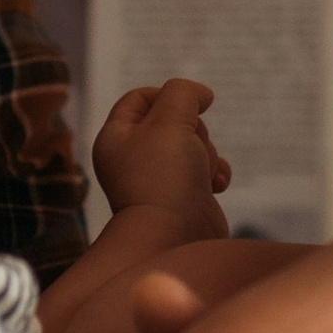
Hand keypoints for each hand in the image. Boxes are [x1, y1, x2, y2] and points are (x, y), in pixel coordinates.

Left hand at [94, 75, 230, 223]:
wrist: (173, 238)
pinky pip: (205, 170)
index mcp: (116, 137)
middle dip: (193, 128)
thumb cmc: (165, 178)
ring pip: (193, 144)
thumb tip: (200, 94)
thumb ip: (182, 93)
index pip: (139, 98)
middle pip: (173, 120)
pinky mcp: (183, 196)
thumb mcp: (170, 120)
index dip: (169, 93)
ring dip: (207, 151)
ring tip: (201, 172)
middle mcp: (133, 158)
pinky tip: (216, 186)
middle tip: (192, 145)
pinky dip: (214, 172)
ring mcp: (158, 179)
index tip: (197, 101)